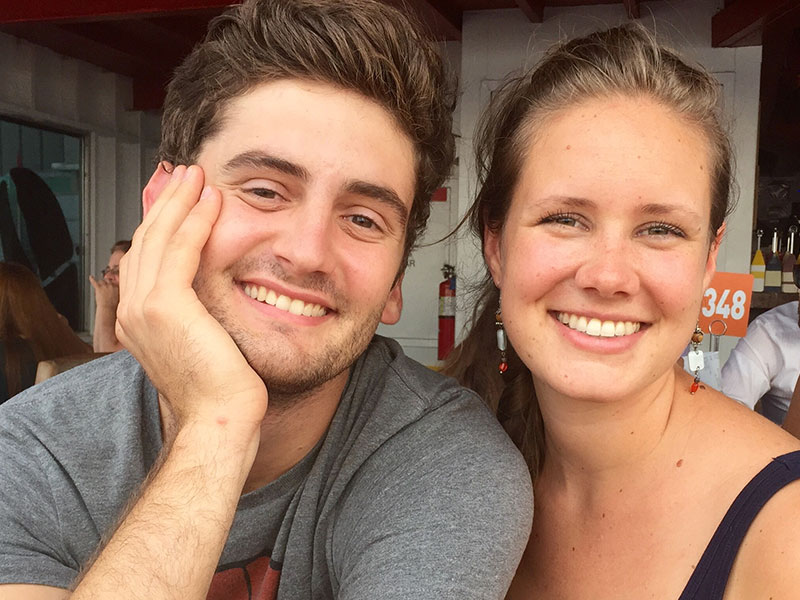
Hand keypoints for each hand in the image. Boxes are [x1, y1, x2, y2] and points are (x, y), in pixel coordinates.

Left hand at [89, 274, 119, 308]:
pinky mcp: (98, 288)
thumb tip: (115, 290)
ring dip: (100, 283)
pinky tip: (90, 277)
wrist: (107, 308)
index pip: (114, 281)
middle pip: (107, 280)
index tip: (110, 284)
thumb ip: (117, 291)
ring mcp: (104, 286)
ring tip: (99, 287)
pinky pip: (94, 281)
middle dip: (105, 283)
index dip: (111, 283)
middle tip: (104, 286)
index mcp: (117, 287)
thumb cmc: (113, 305)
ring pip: (101, 281)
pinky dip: (92, 279)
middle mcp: (111, 285)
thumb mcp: (119, 297)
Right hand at [116, 164, 266, 437]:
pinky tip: (212, 200)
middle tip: (188, 175)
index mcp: (138, 320)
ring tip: (198, 176)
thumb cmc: (220, 392)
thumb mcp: (202, 346)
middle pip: (147, 240)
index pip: (147, 258)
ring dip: (180, 201)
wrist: (218, 421)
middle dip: (168, 202)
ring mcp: (144, 307)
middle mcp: (133, 311)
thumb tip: (213, 299)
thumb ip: (197, 317)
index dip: (163, 223)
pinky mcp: (166, 305)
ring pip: (159, 237)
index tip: (182, 198)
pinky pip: (180, 248)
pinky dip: (196, 219)